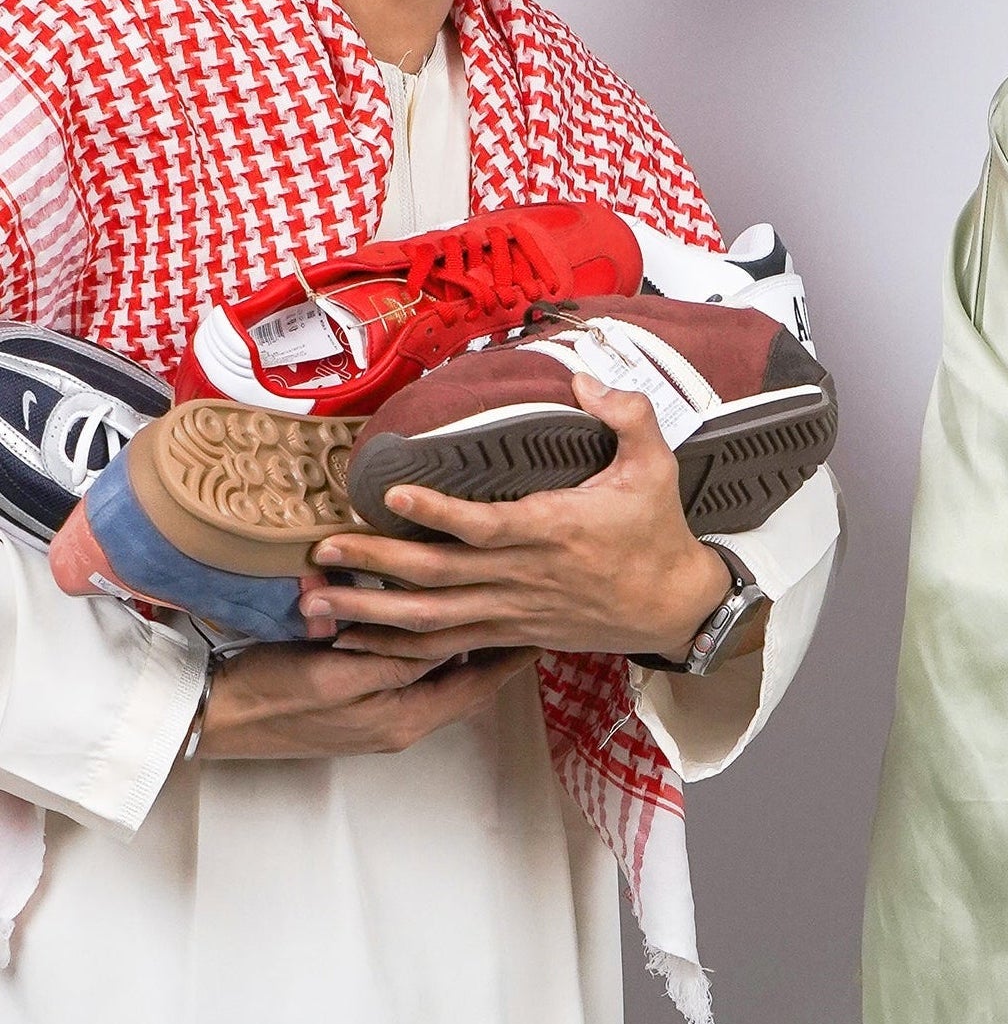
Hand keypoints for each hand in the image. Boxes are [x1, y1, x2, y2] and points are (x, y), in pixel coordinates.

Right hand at [198, 639, 536, 760]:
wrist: (213, 717)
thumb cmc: (273, 692)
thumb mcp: (341, 672)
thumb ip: (398, 658)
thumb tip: (451, 640)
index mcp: (404, 719)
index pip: (478, 683)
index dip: (513, 655)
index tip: (544, 626)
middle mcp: (399, 723)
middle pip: (465, 681)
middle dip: (495, 647)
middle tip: (526, 607)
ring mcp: (376, 717)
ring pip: (437, 675)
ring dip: (461, 643)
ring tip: (492, 606)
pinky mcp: (354, 702)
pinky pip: (407, 672)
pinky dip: (426, 646)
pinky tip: (430, 619)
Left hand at [305, 374, 730, 661]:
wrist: (672, 605)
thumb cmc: (658, 532)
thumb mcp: (655, 464)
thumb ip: (625, 414)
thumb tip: (583, 377)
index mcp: (554, 531)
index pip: (485, 525)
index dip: (437, 513)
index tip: (392, 494)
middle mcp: (525, 576)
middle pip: (438, 577)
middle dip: (375, 565)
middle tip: (321, 552)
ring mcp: (514, 610)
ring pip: (431, 620)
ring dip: (372, 611)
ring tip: (319, 602)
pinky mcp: (512, 632)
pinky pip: (446, 645)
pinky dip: (397, 646)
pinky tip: (357, 639)